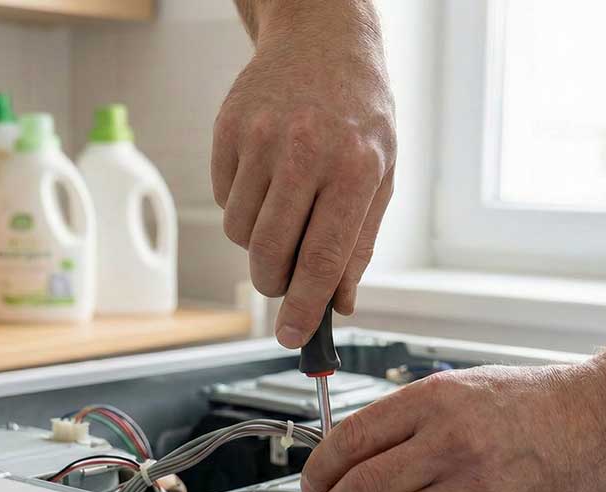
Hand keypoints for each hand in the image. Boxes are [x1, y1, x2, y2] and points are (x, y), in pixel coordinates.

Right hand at [212, 1, 396, 348]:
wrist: (324, 40)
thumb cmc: (359, 114)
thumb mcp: (381, 175)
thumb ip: (358, 243)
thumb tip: (338, 304)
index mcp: (357, 168)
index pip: (322, 257)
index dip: (304, 307)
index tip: (291, 336)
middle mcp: (308, 151)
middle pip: (270, 252)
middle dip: (272, 282)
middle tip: (281, 279)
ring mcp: (263, 137)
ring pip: (240, 231)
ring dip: (256, 242)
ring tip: (282, 212)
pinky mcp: (229, 129)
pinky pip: (224, 198)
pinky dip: (241, 205)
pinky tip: (266, 178)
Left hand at [300, 364, 605, 491]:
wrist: (597, 418)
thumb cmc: (528, 401)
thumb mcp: (456, 386)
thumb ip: (403, 418)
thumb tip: (350, 451)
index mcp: (431, 400)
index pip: (351, 438)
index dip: (318, 468)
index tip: (311, 481)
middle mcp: (449, 442)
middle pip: (361, 487)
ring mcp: (474, 486)